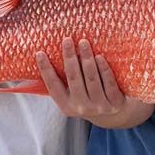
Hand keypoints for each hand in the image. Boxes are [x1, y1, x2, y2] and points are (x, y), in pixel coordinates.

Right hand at [35, 38, 154, 127]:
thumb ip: (61, 82)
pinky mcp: (115, 103)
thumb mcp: (72, 96)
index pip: (52, 86)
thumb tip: (43, 57)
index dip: (45, 69)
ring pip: (91, 79)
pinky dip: (103, 69)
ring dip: (86, 58)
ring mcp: (99, 106)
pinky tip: (99, 56)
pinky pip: (108, 82)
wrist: (113, 115)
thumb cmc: (88, 98)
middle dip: (69, 57)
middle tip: (67, 40)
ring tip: (84, 43)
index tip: (40, 53)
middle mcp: (81, 107)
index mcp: (66, 106)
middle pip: (73, 78)